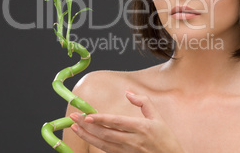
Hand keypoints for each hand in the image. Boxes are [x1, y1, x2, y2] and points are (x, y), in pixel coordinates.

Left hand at [69, 92, 185, 152]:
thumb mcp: (159, 117)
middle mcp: (133, 141)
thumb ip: (144, 102)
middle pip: (105, 134)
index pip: (116, 122)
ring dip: (87, 136)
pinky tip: (87, 137)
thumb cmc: (166, 140)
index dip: (101, 119)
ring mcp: (128, 152)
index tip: (87, 115)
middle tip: (73, 118)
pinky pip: (107, 151)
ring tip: (75, 128)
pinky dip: (95, 144)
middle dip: (87, 126)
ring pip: (103, 144)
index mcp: (142, 128)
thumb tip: (128, 92)